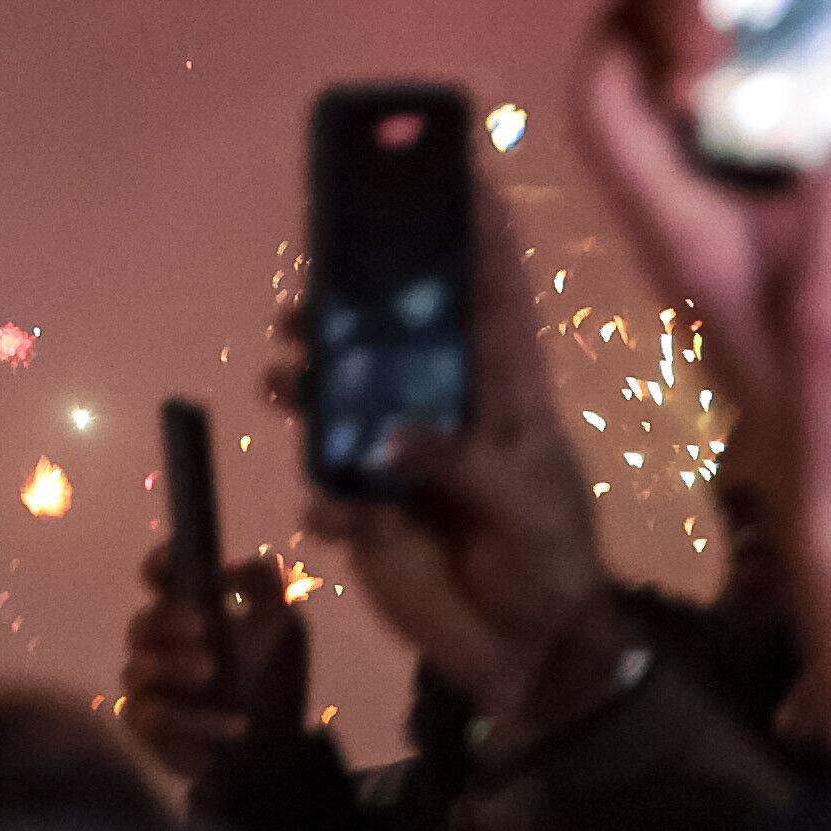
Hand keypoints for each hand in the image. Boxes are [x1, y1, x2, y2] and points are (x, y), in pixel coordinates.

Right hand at [112, 534, 309, 792]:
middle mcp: (159, 646)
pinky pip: (150, 719)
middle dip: (168, 622)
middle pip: (141, 624)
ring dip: (174, 669)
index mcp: (188, 613)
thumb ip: (264, 585)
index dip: (159, 565)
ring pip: (137, 670)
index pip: (160, 579)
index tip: (171, 565)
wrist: (277, 750)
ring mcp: (149, 687)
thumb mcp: (282, 626)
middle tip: (204, 627)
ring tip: (214, 676)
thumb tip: (227, 568)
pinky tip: (226, 728)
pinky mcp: (147, 728)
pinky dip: (189, 723)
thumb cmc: (273, 682)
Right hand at [301, 168, 631, 736]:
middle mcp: (449, 412)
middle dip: (350, 302)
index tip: (465, 170)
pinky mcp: (368, 512)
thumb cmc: (548, 569)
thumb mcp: (527, 511)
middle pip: (395, 336)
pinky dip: (323, 497)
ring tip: (281, 372)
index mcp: (506, 399)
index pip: (496, 302)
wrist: (527, 661)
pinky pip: (328, 486)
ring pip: (342, 396)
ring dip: (307, 378)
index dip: (484, 238)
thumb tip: (390, 433)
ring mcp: (404, 459)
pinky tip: (334, 515)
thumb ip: (461, 465)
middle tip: (310, 282)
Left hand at [582, 0, 801, 521]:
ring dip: (749, 54)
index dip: (623, 22)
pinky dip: (813, 119)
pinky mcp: (817, 299)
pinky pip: (790, 180)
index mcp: (698, 245)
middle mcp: (714, 249)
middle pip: (671, 101)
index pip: (615, 107)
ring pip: (729, 134)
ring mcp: (762, 272)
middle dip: (688, 6)